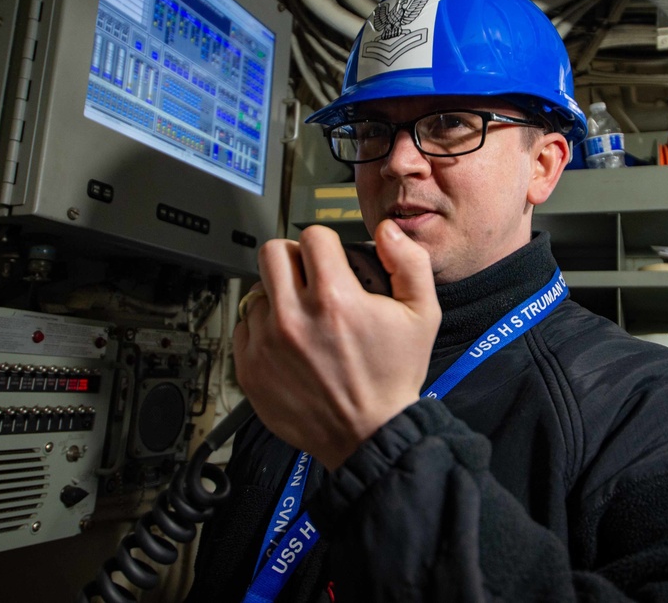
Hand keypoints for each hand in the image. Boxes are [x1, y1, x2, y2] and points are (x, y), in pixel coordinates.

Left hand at [232, 221, 440, 469]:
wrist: (367, 435)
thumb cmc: (393, 378)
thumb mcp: (423, 316)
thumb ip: (409, 263)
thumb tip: (386, 232)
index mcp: (334, 298)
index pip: (313, 236)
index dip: (327, 244)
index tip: (332, 260)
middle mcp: (293, 317)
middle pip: (273, 252)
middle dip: (294, 258)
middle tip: (309, 277)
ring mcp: (266, 343)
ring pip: (258, 289)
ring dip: (278, 296)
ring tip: (302, 318)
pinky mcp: (250, 367)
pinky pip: (245, 326)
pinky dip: (263, 329)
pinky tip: (288, 342)